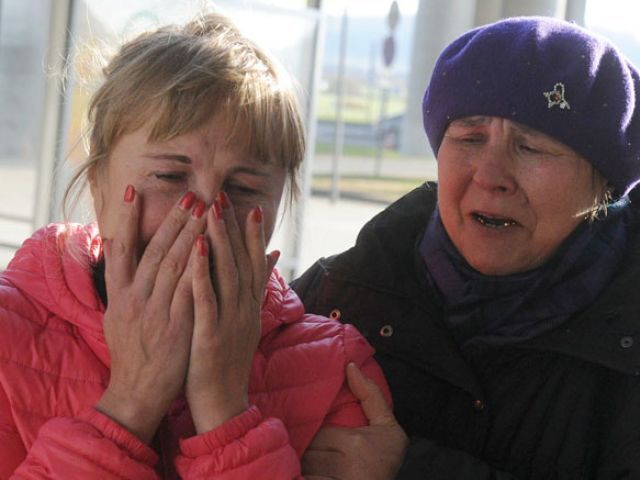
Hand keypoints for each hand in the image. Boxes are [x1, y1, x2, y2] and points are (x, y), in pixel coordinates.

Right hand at [96, 188, 205, 442]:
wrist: (137, 392)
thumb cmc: (131, 352)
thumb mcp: (116, 316)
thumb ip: (121, 284)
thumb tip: (119, 251)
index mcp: (119, 296)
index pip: (122, 249)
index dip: (128, 218)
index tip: (135, 189)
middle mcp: (134, 300)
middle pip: (155, 251)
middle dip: (173, 221)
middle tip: (191, 195)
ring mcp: (155, 313)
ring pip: (173, 266)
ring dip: (190, 235)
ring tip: (205, 210)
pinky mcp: (176, 327)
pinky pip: (188, 292)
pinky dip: (198, 268)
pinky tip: (209, 248)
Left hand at [186, 192, 278, 432]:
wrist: (223, 403)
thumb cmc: (228, 362)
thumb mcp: (246, 325)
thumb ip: (255, 294)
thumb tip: (271, 262)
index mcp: (250, 308)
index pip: (254, 264)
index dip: (253, 236)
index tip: (251, 207)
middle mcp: (244, 309)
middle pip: (241, 262)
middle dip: (233, 228)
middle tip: (224, 198)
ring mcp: (229, 321)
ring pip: (226, 274)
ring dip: (220, 240)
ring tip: (212, 212)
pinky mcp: (210, 334)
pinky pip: (207, 298)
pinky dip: (203, 271)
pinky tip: (198, 248)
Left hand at [302, 363, 407, 479]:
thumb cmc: (386, 461)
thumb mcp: (387, 428)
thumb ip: (371, 396)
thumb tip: (350, 365)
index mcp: (354, 443)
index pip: (318, 433)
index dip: (316, 436)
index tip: (318, 438)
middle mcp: (344, 465)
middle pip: (308, 450)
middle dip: (308, 450)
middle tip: (311, 450)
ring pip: (304, 467)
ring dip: (302, 466)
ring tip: (307, 465)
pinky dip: (302, 479)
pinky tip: (304, 476)